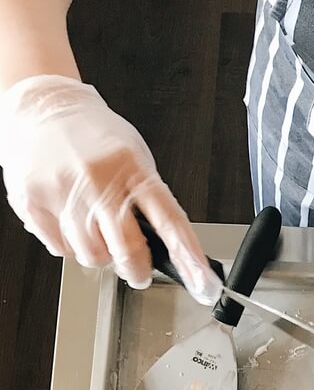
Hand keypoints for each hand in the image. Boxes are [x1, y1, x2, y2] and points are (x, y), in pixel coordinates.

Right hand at [0, 75, 221, 303]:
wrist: (43, 106)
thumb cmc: (94, 136)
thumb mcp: (135, 158)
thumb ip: (149, 200)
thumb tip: (172, 249)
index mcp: (132, 168)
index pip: (170, 221)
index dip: (189, 258)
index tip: (204, 284)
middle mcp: (99, 181)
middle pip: (129, 250)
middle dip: (137, 270)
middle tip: (138, 271)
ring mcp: (64, 193)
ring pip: (94, 257)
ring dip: (100, 254)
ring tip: (96, 228)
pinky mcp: (34, 203)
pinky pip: (62, 250)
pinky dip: (70, 244)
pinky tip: (71, 220)